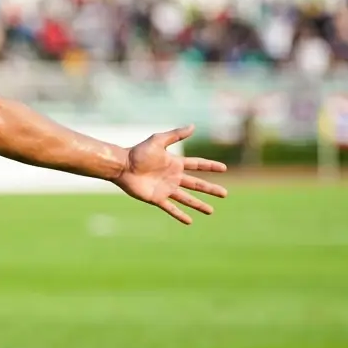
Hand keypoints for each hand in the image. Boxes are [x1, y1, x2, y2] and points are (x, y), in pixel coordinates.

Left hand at [113, 125, 227, 224]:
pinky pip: (171, 208)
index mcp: (175, 163)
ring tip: (211, 211)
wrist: (122, 166)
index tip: (224, 168)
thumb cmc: (138, 152)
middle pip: (197, 184)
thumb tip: (193, 126)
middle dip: (210, 189)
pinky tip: (189, 221)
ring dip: (199, 204)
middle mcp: (173, 177)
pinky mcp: (157, 198)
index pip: (197, 165)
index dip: (210, 166)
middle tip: (225, 194)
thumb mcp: (158, 140)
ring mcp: (166, 189)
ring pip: (187, 199)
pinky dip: (180, 215)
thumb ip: (176, 135)